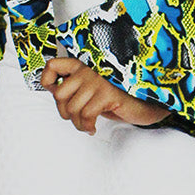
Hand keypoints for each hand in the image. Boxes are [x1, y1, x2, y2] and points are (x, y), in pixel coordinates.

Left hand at [41, 49, 170, 132]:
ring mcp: (98, 81)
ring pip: (72, 108)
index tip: (56, 93)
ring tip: (87, 126)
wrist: (146, 102)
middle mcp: (88, 69)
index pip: (52, 65)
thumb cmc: (119, 98)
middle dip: (65, 113)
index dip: (47, 81)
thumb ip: (76, 89)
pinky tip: (93, 128)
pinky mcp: (107, 94)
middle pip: (60, 95)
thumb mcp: (93, 90)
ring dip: (77, 124)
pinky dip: (87, 126)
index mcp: (83, 65)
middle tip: (76, 118)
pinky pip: (86, 115)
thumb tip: (57, 98)